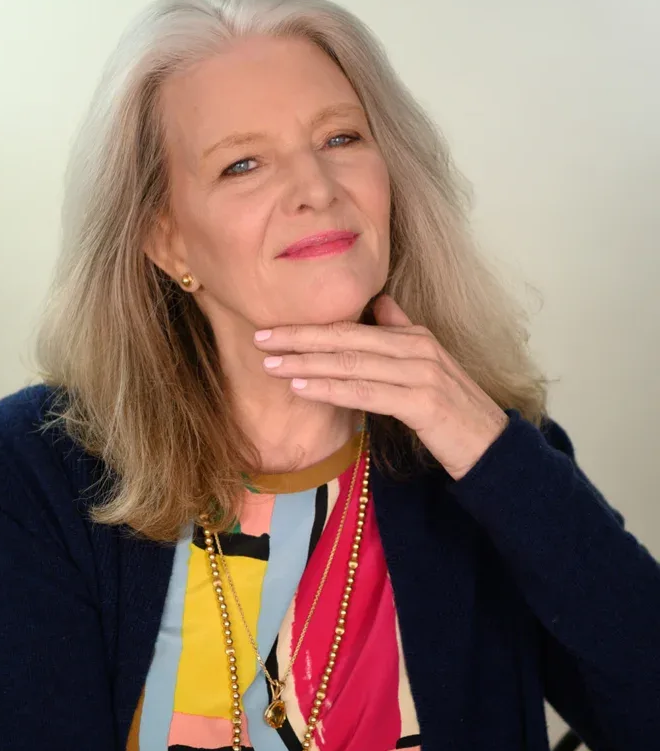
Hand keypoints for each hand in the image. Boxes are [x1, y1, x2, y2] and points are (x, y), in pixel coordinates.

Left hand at [253, 294, 508, 480]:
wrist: (489, 445)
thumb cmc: (451, 409)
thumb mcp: (428, 365)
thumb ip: (401, 333)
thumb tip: (379, 305)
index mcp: (413, 336)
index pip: (352, 326)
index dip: (310, 326)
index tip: (273, 328)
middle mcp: (416, 348)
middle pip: (347, 338)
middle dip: (300, 338)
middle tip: (261, 339)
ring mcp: (421, 374)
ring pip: (352, 365)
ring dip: (308, 364)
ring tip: (273, 365)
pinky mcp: (422, 403)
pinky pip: (367, 393)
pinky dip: (332, 389)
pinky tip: (304, 388)